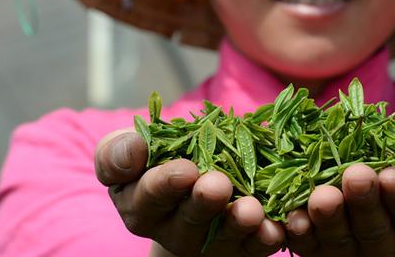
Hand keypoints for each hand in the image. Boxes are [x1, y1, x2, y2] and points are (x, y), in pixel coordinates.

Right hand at [94, 129, 284, 255]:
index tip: (185, 169)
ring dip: (238, 221)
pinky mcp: (243, 245)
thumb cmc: (157, 159)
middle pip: (188, 219)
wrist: (195, 177)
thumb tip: (133, 150)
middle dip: (203, 202)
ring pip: (225, 234)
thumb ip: (118, 151)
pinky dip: (266, 235)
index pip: (146, 198)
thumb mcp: (131, 151)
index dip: (163, 185)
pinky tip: (276, 226)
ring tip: (250, 209)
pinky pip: (256, 245)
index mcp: (141, 205)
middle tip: (216, 185)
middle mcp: (174, 228)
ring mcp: (211, 240)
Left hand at [284, 147, 394, 256]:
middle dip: (364, 202)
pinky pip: (308, 244)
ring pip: (339, 240)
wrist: (381, 165)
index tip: (392, 176)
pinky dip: (300, 232)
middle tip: (356, 175)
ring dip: (330, 219)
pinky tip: (294, 217)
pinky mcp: (319, 246)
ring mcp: (351, 249)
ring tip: (323, 196)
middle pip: (375, 230)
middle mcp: (389, 246)